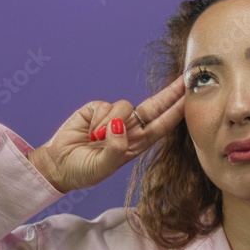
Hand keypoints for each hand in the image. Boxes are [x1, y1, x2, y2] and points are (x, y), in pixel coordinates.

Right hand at [28, 75, 184, 192]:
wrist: (58, 165)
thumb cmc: (84, 170)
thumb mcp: (102, 167)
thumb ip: (114, 149)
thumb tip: (120, 126)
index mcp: (137, 144)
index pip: (162, 125)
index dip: (177, 111)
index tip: (190, 98)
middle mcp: (130, 129)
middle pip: (155, 107)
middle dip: (171, 93)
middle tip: (186, 78)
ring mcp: (114, 118)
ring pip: (125, 106)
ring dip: (111, 123)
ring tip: (95, 139)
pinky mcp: (97, 109)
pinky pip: (106, 107)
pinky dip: (98, 121)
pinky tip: (88, 132)